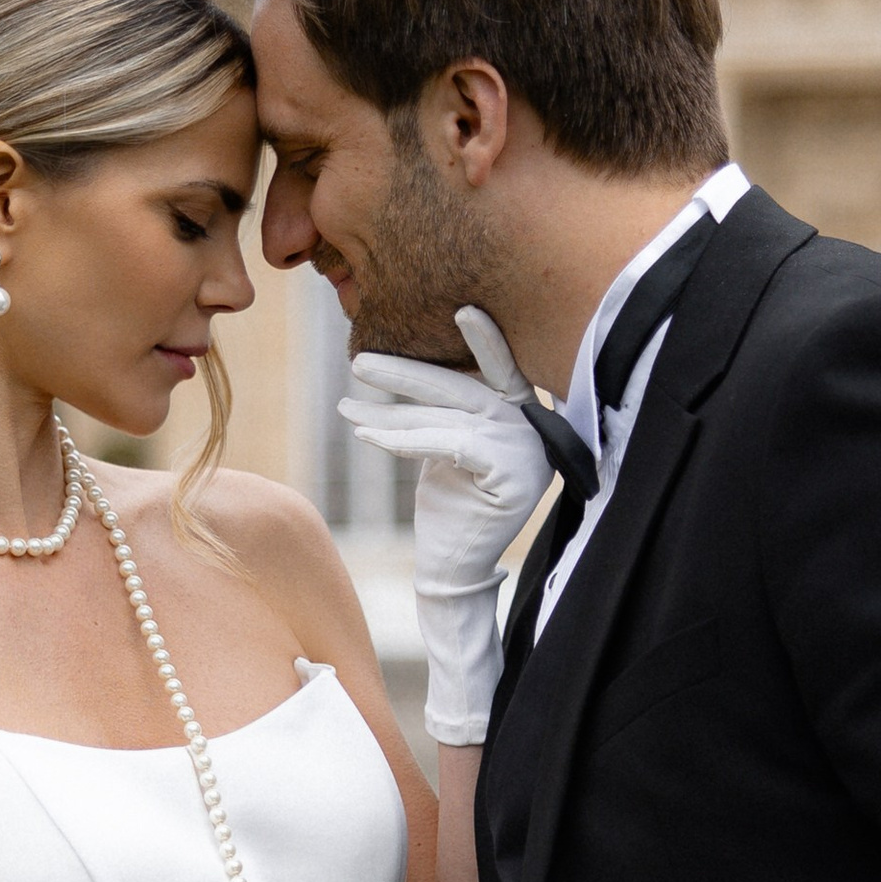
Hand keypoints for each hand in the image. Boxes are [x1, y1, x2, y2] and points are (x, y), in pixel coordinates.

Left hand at [337, 331, 557, 746]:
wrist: (453, 573)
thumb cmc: (447, 512)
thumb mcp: (447, 450)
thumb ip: (449, 410)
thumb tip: (412, 362)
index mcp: (523, 418)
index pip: (502, 371)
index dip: (485, 341)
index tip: (462, 308)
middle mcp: (532, 430)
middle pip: (464, 387)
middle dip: (408, 372)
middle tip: (360, 362)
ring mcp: (527, 451)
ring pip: (450, 415)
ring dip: (393, 409)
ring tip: (348, 403)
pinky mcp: (511, 476)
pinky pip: (448, 443)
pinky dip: (404, 437)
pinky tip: (367, 433)